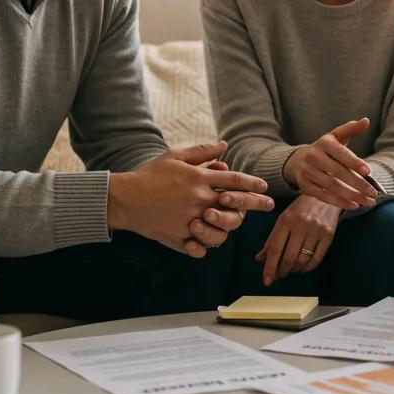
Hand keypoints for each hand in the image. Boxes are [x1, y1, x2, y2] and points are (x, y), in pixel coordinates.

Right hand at [109, 142, 273, 257]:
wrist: (124, 198)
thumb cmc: (150, 175)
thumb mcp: (175, 156)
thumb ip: (202, 152)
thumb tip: (224, 145)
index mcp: (198, 178)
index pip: (234, 180)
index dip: (252, 182)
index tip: (264, 186)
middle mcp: (198, 200)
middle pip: (235, 205)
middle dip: (256, 204)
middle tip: (269, 205)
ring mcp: (189, 220)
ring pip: (222, 229)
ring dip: (230, 226)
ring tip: (234, 223)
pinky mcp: (179, 237)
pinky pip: (200, 247)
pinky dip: (206, 245)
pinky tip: (207, 240)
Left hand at [254, 195, 341, 285]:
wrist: (325, 195)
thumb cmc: (300, 209)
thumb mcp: (283, 219)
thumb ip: (272, 239)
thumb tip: (260, 259)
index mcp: (286, 221)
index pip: (275, 249)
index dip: (270, 267)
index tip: (266, 281)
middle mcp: (300, 225)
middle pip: (289, 257)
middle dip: (282, 271)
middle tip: (278, 276)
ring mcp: (316, 230)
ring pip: (303, 260)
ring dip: (294, 270)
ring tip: (290, 270)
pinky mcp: (328, 235)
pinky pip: (317, 259)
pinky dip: (308, 268)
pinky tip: (302, 268)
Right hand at [282, 118, 378, 210]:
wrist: (297, 161)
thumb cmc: (324, 149)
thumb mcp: (335, 136)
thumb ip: (351, 129)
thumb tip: (366, 121)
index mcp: (324, 143)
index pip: (341, 154)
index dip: (354, 162)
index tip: (369, 171)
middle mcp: (314, 157)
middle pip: (338, 172)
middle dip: (358, 184)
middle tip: (373, 192)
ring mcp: (308, 172)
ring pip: (332, 186)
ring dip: (352, 196)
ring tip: (369, 202)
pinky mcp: (305, 186)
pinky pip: (323, 196)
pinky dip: (339, 202)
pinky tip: (354, 205)